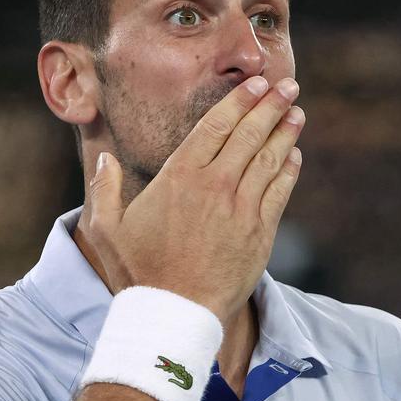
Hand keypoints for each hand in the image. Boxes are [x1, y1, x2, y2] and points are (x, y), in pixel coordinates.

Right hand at [84, 75, 304, 321]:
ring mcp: (241, 209)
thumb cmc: (138, 273)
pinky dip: (289, 171)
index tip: (256, 84)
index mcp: (179, 176)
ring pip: (269, 160)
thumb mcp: (107, 228)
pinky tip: (294, 156)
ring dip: (284, 133)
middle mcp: (214, 186)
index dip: (240, 101)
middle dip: (271, 106)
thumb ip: (104, 188)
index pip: (216, 125)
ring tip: (296, 113)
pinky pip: (279, 193)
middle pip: (249, 134)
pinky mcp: (260, 234)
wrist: (174, 315)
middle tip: (288, 86)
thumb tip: (105, 159)